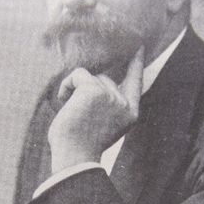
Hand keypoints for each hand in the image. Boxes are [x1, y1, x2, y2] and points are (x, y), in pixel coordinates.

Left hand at [48, 46, 143, 172]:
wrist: (74, 157)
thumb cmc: (81, 145)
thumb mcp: (104, 125)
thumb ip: (109, 105)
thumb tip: (96, 82)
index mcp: (130, 114)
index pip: (136, 82)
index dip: (136, 63)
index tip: (139, 46)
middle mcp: (124, 103)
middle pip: (104, 80)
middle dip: (87, 91)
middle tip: (79, 116)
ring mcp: (110, 95)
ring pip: (89, 78)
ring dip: (75, 91)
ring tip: (72, 113)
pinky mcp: (93, 89)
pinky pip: (77, 74)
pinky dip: (66, 86)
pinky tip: (63, 102)